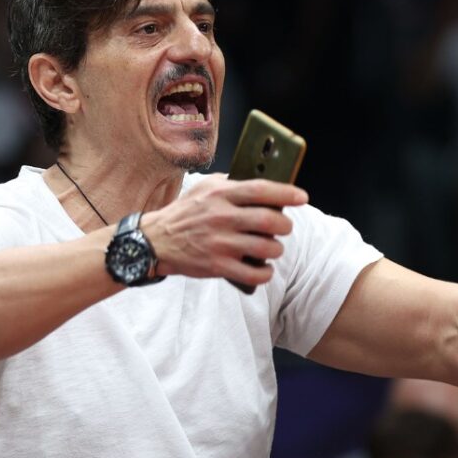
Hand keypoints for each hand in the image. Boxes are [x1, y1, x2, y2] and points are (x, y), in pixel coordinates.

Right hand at [142, 175, 307, 284]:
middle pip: (269, 221)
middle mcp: (222, 218)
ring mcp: (220, 244)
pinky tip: (264, 269)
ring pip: (266, 248)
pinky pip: (254, 273)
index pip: (261, 190)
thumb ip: (231, 184)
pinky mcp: (217, 266)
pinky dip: (265, 273)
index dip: (286, 193)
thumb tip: (264, 184)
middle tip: (284, 227)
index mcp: (221, 195)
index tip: (302, 197)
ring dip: (276, 249)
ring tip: (272, 248)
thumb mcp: (204, 188)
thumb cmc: (185, 213)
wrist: (155, 241)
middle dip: (284, 225)